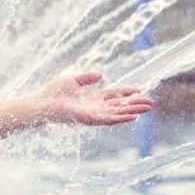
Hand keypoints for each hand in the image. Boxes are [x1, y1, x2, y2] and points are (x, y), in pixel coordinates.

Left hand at [39, 71, 153, 125]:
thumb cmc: (54, 91)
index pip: (114, 94)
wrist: (43, 102)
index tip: (140, 89)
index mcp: (93, 97)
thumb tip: (101, 74)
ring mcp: (95, 113)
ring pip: (119, 112)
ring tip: (148, 108)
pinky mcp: (92, 119)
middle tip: (151, 101)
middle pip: (120, 104)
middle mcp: (96, 106)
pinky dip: (122, 118)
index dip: (127, 92)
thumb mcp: (72, 79)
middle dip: (135, 103)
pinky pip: (110, 119)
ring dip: (134, 110)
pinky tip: (134, 116)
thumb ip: (87, 77)